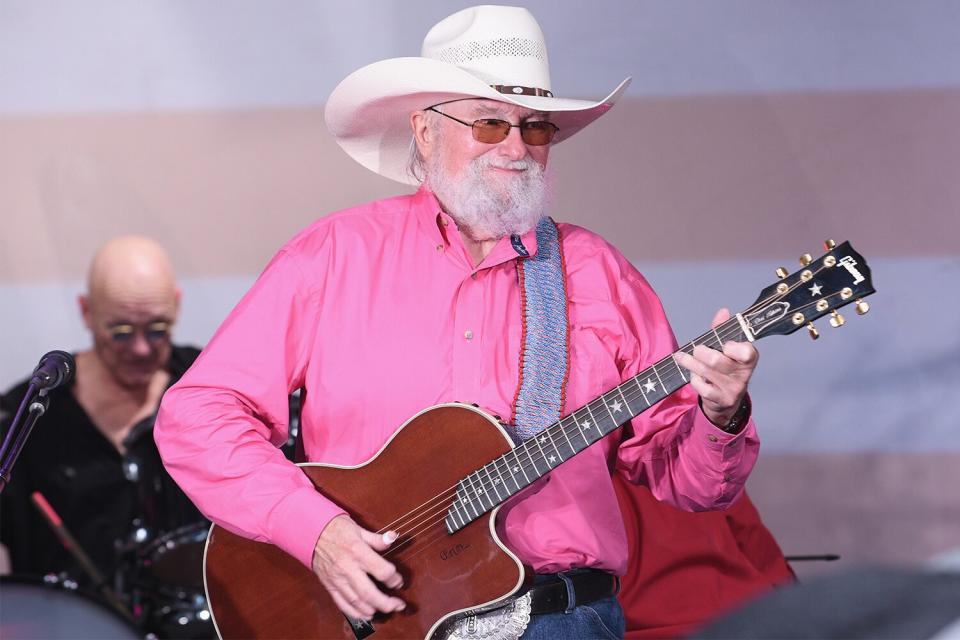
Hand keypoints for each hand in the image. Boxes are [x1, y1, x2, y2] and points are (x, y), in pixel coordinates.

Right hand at [311, 514, 404, 619]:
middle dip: (386, 602)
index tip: (398, 581)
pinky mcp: (330, 585)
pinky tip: (366, 615)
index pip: (381, 571)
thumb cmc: (336, 528)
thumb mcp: (359, 528)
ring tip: (385, 610)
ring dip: (373, 609)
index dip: (394, 578)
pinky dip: (355, 613)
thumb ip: (377, 538)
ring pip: (356, 601)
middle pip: (369, 593)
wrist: (311, 532)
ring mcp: (337, 579)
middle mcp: (348, 568)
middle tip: (398, 605)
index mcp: (357, 551)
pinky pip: (342, 603)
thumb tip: (393, 538)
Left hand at [673, 308, 758, 426]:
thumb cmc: (726, 367)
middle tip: (696, 349)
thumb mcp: (726, 348)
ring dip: (690, 362)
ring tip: (682, 357)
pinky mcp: (722, 400)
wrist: (727, 399)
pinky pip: (703, 387)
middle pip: (717, 360)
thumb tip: (723, 311)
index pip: (746, 352)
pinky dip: (695, 379)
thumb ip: (722, 330)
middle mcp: (743, 374)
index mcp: (749, 357)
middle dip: (701, 352)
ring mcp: (733, 388)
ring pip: (706, 372)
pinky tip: (694, 375)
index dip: (733, 348)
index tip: (724, 344)